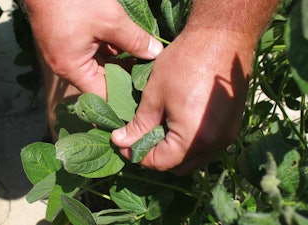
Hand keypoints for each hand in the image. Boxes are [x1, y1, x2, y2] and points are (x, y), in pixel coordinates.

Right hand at [24, 0, 162, 97]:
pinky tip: (126, 41)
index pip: (102, 95)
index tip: (144, 91)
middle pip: (101, 81)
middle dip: (125, 75)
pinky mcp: (68, 41)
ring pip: (99, 64)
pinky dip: (108, 48)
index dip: (124, 95)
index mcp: (72, 69)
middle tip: (149, 73)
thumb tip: (155, 53)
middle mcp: (66, 66)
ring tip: (143, 56)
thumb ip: (135, 40)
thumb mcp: (110, 20)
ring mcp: (67, 54)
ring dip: (118, 60)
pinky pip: (92, 52)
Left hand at [112, 27, 254, 174]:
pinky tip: (175, 123)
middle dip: (155, 156)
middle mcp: (214, 144)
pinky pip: (206, 147)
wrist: (222, 38)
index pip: (160, 162)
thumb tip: (121, 141)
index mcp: (193, 139)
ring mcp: (226, 136)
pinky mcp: (231, 126)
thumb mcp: (155, 94)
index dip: (137, 155)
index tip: (122, 142)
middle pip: (178, 166)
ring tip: (155, 130)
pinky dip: (188, 143)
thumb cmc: (186, 63)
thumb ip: (139, 124)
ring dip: (172, 151)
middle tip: (137, 137)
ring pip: (193, 159)